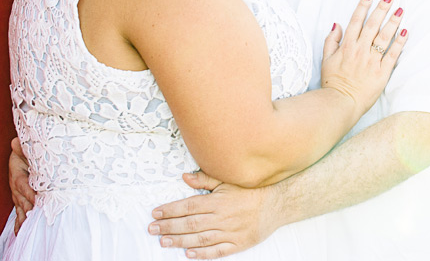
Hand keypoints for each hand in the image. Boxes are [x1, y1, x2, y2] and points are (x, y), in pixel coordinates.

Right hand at [9, 137, 34, 233]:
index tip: (36, 199)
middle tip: (38, 215)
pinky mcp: (21, 201)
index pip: (22, 185)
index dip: (28, 192)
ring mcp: (18, 195)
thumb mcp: (26, 149)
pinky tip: (20, 232)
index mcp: (17, 173)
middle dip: (30, 208)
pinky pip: (20, 213)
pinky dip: (20, 223)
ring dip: (25, 217)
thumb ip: (23, 147)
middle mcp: (16, 187)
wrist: (24, 156)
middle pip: (22, 199)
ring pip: (21, 208)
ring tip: (30, 226)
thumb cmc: (28, 152)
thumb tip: (15, 141)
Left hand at [149, 171, 281, 258]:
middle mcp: (222, 218)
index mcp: (218, 201)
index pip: (188, 206)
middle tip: (152, 229)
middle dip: (168, 226)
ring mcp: (229, 232)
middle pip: (190, 224)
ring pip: (199, 239)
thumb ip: (206, 179)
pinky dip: (202, 254)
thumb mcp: (229, 180)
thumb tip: (185, 177)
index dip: (170, 210)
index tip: (156, 213)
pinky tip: (188, 254)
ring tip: (163, 241)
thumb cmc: (251, 191)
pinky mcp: (237, 244)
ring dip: (179, 241)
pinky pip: (217, 251)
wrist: (277, 204)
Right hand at [321, 0, 407, 115]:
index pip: (356, 21)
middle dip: (381, 9)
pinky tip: (405, 32)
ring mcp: (372, 60)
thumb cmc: (333, 82)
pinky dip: (399, 43)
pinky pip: (392, 55)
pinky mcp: (381, 72)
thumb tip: (336, 25)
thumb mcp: (326, 59)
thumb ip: (331, 41)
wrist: (340, 102)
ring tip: (400, 11)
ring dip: (393, 22)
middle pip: (372, 25)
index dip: (363, 7)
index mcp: (347, 46)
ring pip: (384, 37)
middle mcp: (360, 50)